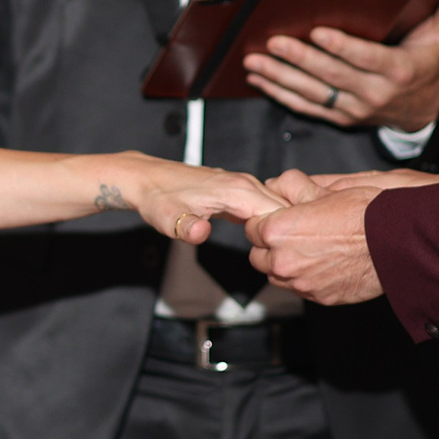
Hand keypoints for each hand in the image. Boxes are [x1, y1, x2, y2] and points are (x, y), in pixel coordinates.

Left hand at [102, 152, 284, 243]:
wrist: (145, 180)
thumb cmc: (157, 198)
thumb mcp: (167, 218)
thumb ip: (186, 227)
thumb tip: (200, 233)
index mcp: (237, 190)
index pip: (280, 214)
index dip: (287, 237)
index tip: (286, 257)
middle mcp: (245, 184)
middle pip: (286, 209)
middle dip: (292, 233)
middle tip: (290, 258)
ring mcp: (243, 186)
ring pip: (278, 207)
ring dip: (285, 227)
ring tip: (284, 251)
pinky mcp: (238, 191)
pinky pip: (265, 206)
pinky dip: (272, 221)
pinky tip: (270, 239)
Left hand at [243, 0, 438, 130]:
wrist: (425, 110)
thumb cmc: (428, 64)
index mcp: (399, 72)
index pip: (366, 59)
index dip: (341, 47)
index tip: (317, 32)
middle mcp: (375, 95)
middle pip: (331, 77)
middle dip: (299, 59)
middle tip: (271, 42)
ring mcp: (355, 110)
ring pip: (313, 94)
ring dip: (280, 78)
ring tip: (254, 60)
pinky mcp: (340, 118)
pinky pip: (307, 107)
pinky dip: (281, 94)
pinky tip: (259, 78)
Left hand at [246, 169, 418, 304]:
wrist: (396, 242)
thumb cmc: (364, 214)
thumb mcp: (325, 190)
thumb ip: (291, 186)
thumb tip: (275, 183)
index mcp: (278, 230)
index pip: (251, 228)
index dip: (265, 221)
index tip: (279, 218)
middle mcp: (284, 261)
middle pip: (258, 256)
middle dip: (270, 246)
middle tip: (293, 235)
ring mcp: (301, 283)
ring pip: (277, 276)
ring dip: (285, 265)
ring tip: (309, 250)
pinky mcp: (319, 298)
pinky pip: (300, 289)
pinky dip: (305, 279)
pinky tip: (323, 264)